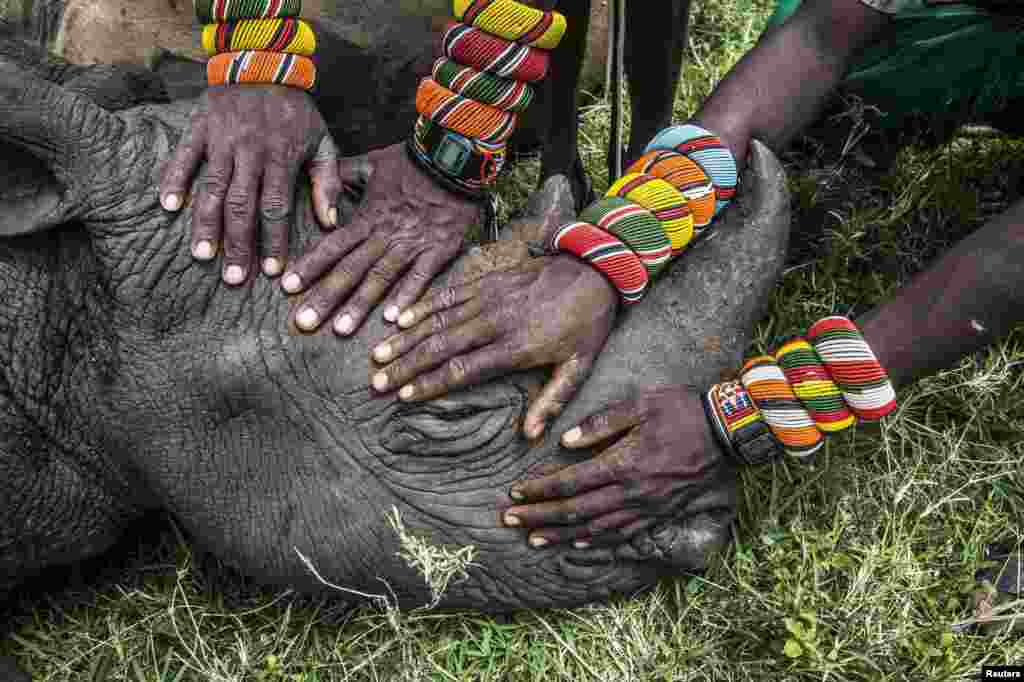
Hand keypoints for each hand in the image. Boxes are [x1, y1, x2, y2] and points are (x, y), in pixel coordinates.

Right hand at [159, 85, 341, 283]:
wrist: (263, 60)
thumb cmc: (296, 109)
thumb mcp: (322, 141)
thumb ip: (326, 182)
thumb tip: (330, 223)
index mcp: (281, 158)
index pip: (276, 207)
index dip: (274, 241)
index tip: (273, 272)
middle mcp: (249, 152)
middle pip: (242, 206)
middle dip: (238, 244)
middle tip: (235, 278)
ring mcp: (221, 141)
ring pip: (211, 188)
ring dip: (205, 224)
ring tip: (202, 256)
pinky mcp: (199, 128)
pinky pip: (183, 157)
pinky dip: (174, 181)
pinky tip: (168, 207)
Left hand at [282, 142, 481, 335]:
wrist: (455, 157)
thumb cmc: (413, 160)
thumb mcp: (372, 162)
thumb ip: (343, 175)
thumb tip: (317, 186)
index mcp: (367, 217)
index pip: (331, 246)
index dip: (309, 267)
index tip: (287, 288)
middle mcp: (384, 235)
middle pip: (349, 269)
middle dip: (325, 297)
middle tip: (303, 323)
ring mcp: (412, 245)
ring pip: (380, 278)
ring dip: (359, 305)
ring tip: (340, 330)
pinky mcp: (438, 250)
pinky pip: (421, 278)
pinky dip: (407, 297)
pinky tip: (394, 321)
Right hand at [370, 254, 617, 437]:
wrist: (595, 271)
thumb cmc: (586, 324)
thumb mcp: (579, 367)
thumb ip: (551, 401)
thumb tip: (530, 436)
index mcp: (516, 346)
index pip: (463, 369)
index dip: (431, 383)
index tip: (405, 395)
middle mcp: (495, 321)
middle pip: (440, 346)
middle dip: (406, 365)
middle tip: (377, 382)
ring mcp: (488, 298)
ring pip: (437, 320)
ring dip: (405, 338)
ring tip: (378, 355)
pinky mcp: (487, 281)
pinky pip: (448, 294)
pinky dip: (422, 306)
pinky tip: (399, 318)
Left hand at [503, 386, 728, 548]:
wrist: (727, 433)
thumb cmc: (682, 411)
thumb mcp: (641, 404)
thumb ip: (602, 423)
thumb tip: (565, 442)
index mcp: (623, 464)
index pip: (570, 483)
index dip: (539, 490)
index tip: (515, 492)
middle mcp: (632, 493)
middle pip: (575, 512)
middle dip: (539, 517)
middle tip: (510, 521)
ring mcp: (647, 508)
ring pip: (595, 529)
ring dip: (561, 535)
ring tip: (534, 540)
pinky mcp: (660, 513)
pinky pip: (623, 535)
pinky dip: (597, 542)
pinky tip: (578, 545)